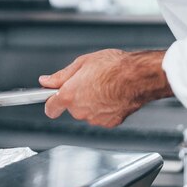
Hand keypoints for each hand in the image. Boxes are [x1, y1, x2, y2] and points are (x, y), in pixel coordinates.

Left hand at [39, 48, 170, 127]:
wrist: (139, 76)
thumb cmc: (114, 66)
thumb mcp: (82, 63)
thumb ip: (61, 76)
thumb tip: (46, 81)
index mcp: (70, 95)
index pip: (50, 108)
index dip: (50, 101)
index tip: (51, 97)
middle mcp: (81, 111)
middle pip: (71, 107)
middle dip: (76, 96)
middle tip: (87, 81)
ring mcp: (96, 119)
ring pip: (87, 111)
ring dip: (91, 102)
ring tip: (103, 85)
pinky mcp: (110, 123)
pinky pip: (101, 116)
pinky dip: (104, 108)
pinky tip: (112, 94)